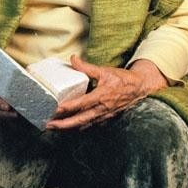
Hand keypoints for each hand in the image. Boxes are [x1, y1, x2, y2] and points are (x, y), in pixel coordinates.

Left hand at [44, 56, 167, 130]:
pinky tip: (69, 127)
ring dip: (68, 128)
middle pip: (79, 121)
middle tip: (48, 125)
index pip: (80, 104)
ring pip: (83, 126)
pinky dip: (78, 128)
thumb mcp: (104, 71)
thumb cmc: (122, 79)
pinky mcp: (105, 119)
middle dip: (63, 125)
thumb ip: (87, 67)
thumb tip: (73, 59)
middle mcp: (101, 109)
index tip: (54, 109)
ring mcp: (103, 116)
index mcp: (101, 97)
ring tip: (54, 128)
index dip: (67, 108)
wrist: (139, 89)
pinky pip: (89, 126)